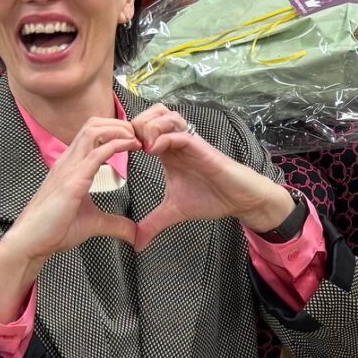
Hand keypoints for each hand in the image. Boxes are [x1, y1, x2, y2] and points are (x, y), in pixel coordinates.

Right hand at [0, 116, 146, 312]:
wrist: (30, 242)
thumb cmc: (53, 231)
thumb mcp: (93, 224)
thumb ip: (115, 224)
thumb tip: (133, 233)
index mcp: (70, 167)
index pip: (91, 135)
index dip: (113, 131)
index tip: (134, 140)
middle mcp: (68, 162)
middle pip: (93, 125)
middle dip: (118, 123)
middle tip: (139, 134)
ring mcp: (69, 168)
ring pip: (93, 131)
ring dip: (118, 129)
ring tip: (136, 136)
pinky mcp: (73, 180)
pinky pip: (96, 152)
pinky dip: (117, 144)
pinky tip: (131, 145)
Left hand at [128, 103, 298, 245]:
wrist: (239, 200)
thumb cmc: (210, 198)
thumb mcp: (173, 212)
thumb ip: (153, 224)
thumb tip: (136, 244)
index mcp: (167, 152)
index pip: (142, 127)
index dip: (126, 134)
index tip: (118, 152)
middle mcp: (176, 142)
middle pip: (150, 113)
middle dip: (134, 124)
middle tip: (128, 146)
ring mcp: (189, 142)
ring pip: (165, 115)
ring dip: (149, 127)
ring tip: (142, 148)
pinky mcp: (202, 148)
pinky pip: (180, 133)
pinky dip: (163, 137)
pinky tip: (154, 152)